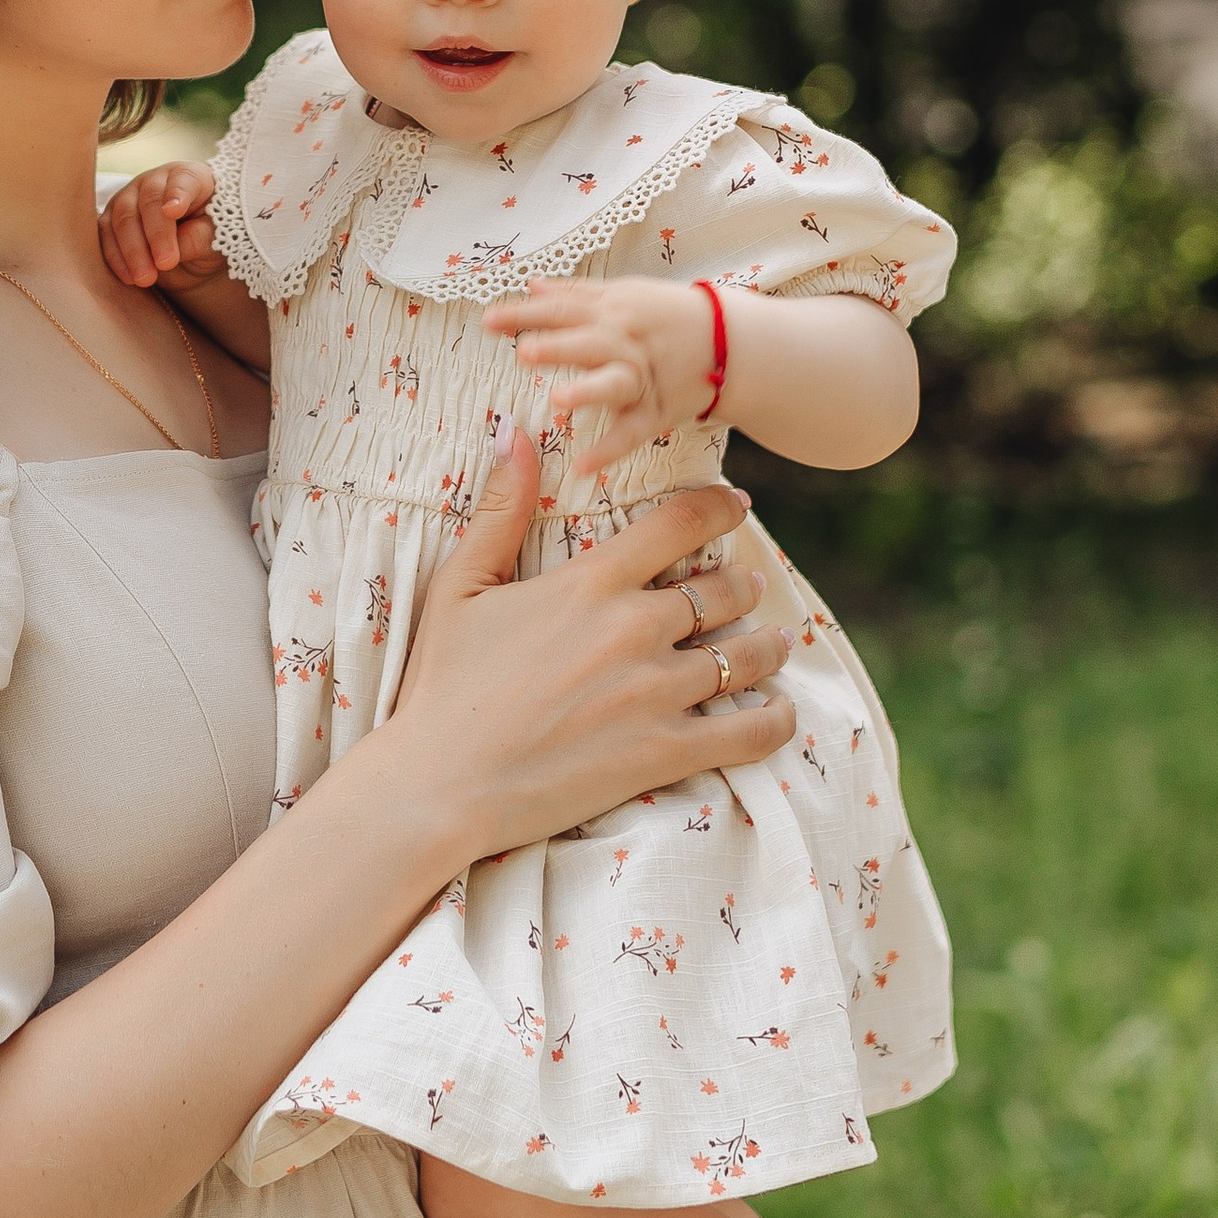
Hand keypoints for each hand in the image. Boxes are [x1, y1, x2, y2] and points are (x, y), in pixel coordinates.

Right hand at [100, 160, 230, 297]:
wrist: (189, 250)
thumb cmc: (205, 235)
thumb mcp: (215, 238)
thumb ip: (199, 238)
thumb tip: (176, 248)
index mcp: (188, 177)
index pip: (183, 181)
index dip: (177, 194)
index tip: (174, 211)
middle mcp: (154, 182)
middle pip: (149, 201)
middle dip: (156, 235)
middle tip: (166, 264)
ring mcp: (129, 198)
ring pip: (122, 218)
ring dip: (132, 251)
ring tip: (146, 279)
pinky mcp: (111, 220)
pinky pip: (105, 236)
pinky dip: (115, 258)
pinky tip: (129, 278)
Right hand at [377, 427, 793, 870]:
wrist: (439, 783)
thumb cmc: (441, 685)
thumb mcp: (459, 587)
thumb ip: (499, 510)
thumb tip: (516, 434)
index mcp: (590, 583)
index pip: (679, 525)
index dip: (718, 509)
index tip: (736, 507)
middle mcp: (634, 629)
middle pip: (724, 590)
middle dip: (744, 584)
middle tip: (749, 587)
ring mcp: (655, 692)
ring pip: (744, 656)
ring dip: (767, 645)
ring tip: (775, 643)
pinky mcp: (665, 752)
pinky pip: (750, 731)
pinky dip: (775, 719)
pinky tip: (778, 710)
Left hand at [482, 276, 721, 481]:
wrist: (731, 343)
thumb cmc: (668, 315)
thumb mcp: (624, 294)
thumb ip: (576, 294)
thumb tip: (531, 286)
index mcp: (612, 311)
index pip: (562, 310)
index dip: (525, 314)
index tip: (487, 320)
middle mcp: (625, 343)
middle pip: (589, 343)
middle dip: (559, 346)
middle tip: (523, 352)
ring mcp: (642, 378)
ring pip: (614, 384)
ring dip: (588, 391)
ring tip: (557, 401)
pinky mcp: (656, 412)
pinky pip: (632, 432)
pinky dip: (610, 450)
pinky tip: (583, 466)